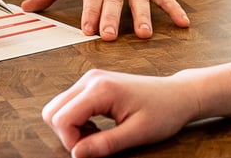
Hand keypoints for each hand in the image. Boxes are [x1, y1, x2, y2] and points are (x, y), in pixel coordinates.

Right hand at [42, 69, 200, 157]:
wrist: (178, 95)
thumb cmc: (164, 111)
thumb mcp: (137, 134)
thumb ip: (105, 144)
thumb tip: (76, 155)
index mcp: (100, 88)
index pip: (61, 118)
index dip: (70, 142)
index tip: (91, 151)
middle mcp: (91, 79)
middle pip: (53, 111)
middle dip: (66, 135)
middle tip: (92, 145)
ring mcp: (91, 79)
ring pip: (59, 108)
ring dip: (71, 129)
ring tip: (97, 137)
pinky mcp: (93, 84)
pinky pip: (70, 105)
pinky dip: (77, 122)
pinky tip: (97, 128)